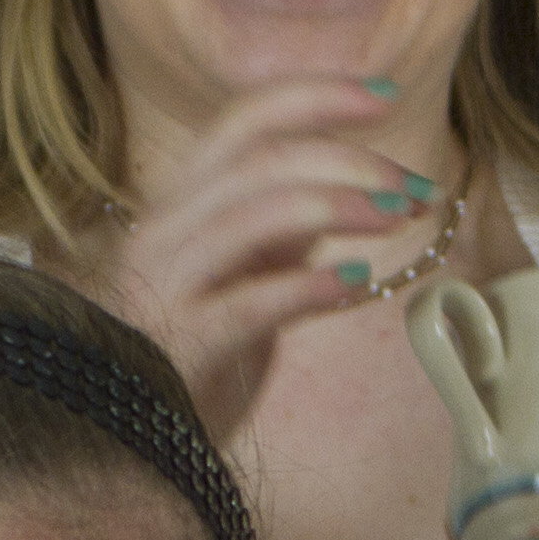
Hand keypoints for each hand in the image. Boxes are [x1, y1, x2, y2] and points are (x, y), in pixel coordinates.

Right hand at [78, 76, 443, 431]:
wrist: (122, 444)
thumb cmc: (187, 359)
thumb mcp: (236, 276)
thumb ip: (275, 229)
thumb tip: (341, 187)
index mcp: (181, 203)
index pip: (244, 119)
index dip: (316, 96)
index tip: (385, 94)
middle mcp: (167, 231)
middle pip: (261, 158)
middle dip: (351, 161)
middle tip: (416, 190)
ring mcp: (169, 286)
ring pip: (253, 213)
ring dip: (340, 206)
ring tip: (399, 221)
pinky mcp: (181, 347)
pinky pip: (250, 303)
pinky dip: (308, 285)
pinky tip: (354, 284)